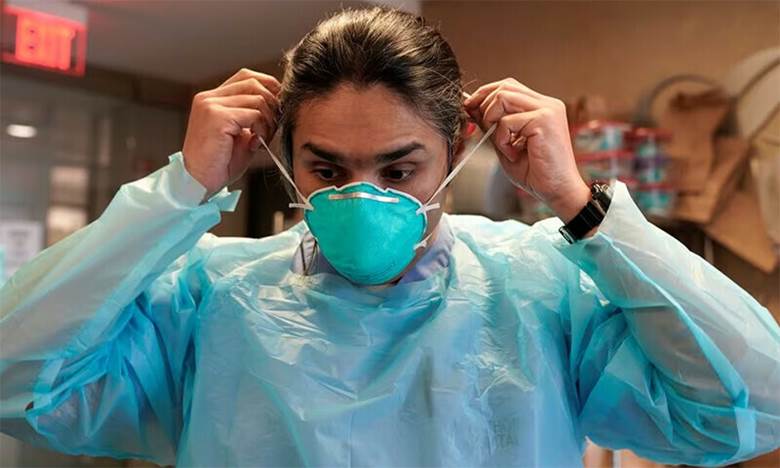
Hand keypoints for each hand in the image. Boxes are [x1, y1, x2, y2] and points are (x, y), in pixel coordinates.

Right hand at [182, 68, 280, 196]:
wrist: (199, 183)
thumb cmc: (219, 163)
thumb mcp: (241, 134)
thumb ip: (254, 116)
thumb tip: (279, 105)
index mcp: (212, 98)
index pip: (246, 77)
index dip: (268, 86)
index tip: (278, 106)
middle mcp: (209, 97)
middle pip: (254, 83)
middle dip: (272, 104)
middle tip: (272, 128)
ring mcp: (211, 105)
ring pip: (258, 99)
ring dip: (268, 121)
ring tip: (262, 139)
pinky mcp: (217, 117)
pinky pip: (254, 114)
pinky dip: (262, 130)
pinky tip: (255, 144)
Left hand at [464, 78, 589, 221]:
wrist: (558, 191)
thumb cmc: (536, 172)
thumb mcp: (506, 144)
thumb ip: (492, 125)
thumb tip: (472, 108)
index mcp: (541, 107)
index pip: (509, 86)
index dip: (485, 94)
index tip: (469, 108)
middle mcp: (547, 104)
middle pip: (504, 86)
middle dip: (483, 104)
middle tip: (480, 127)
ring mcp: (548, 110)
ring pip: (503, 97)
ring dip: (492, 122)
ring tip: (502, 145)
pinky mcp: (544, 121)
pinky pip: (506, 121)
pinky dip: (501, 140)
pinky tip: (513, 154)